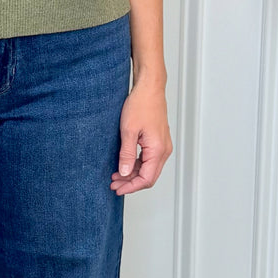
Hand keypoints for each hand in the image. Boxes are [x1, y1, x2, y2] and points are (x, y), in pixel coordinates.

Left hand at [110, 79, 171, 194]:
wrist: (149, 88)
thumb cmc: (141, 104)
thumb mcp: (128, 131)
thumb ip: (126, 154)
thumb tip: (124, 173)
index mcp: (158, 149)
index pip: (146, 178)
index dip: (131, 187)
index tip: (117, 189)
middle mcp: (164, 150)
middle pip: (148, 176)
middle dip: (130, 183)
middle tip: (113, 184)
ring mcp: (162, 146)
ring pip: (148, 169)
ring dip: (132, 174)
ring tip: (115, 175)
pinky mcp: (158, 141)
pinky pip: (148, 160)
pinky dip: (136, 165)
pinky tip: (123, 164)